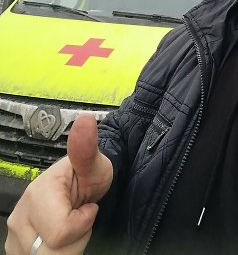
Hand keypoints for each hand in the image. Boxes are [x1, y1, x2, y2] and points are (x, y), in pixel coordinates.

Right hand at [5, 114, 112, 253]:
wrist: (84, 183)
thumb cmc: (90, 173)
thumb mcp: (95, 161)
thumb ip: (87, 147)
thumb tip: (85, 121)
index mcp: (37, 193)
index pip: (60, 233)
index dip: (82, 223)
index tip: (87, 207)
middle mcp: (20, 216)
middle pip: (51, 251)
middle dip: (74, 238)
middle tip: (78, 216)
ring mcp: (16, 234)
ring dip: (67, 246)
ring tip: (71, 224)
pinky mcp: (17, 248)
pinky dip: (57, 251)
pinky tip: (62, 234)